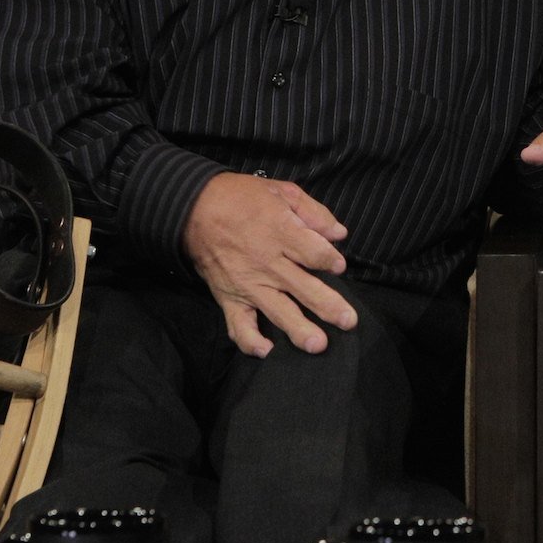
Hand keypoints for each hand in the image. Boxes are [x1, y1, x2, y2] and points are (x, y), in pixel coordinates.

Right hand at [181, 173, 354, 357]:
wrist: (193, 209)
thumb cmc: (240, 198)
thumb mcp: (281, 191)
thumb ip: (313, 212)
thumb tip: (339, 234)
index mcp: (281, 233)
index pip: (315, 253)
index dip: (331, 260)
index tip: (339, 266)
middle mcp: (267, 263)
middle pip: (304, 287)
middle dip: (328, 306)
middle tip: (348, 321)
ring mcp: (248, 284)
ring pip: (278, 311)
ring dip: (299, 330)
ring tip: (318, 345)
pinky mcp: (229, 298)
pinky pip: (239, 325)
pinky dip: (250, 341)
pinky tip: (266, 351)